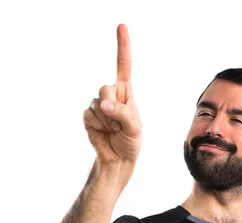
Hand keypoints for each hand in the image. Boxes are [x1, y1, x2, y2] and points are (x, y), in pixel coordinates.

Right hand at [83, 23, 141, 164]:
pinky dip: (98, 125)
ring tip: (114, 130)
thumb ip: (121, 113)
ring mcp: (98, 104)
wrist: (118, 158)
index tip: (121, 26)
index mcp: (126, 92)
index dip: (122, 46)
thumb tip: (103, 105)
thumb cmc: (131, 140)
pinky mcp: (89, 115)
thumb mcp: (133, 127)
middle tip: (119, 124)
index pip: (123, 65)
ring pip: (97, 104)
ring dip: (107, 120)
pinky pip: (90, 114)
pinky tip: (103, 132)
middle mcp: (112, 94)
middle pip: (105, 88)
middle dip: (112, 106)